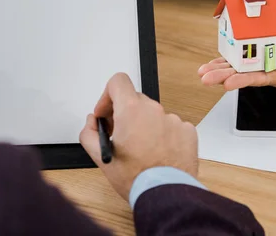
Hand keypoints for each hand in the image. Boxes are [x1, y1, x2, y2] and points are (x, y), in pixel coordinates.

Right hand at [79, 73, 197, 200]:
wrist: (166, 194)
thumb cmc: (136, 178)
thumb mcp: (101, 157)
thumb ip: (89, 132)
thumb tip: (92, 122)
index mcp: (131, 110)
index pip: (118, 81)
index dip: (108, 95)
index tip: (107, 112)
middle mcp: (153, 110)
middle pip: (135, 100)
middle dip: (124, 114)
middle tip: (120, 134)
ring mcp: (173, 119)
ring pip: (153, 114)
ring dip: (144, 126)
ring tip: (141, 150)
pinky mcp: (187, 131)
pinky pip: (171, 126)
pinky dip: (163, 135)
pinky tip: (157, 153)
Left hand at [198, 16, 275, 89]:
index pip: (265, 77)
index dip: (247, 80)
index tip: (230, 82)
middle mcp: (271, 70)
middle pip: (246, 76)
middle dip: (226, 78)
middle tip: (208, 79)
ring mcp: (261, 64)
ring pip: (237, 70)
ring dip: (219, 71)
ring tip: (202, 74)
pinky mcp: (253, 56)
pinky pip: (235, 61)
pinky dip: (221, 62)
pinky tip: (207, 66)